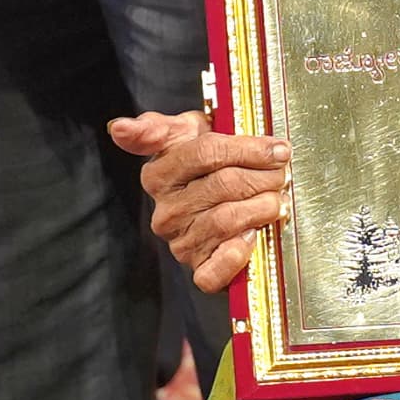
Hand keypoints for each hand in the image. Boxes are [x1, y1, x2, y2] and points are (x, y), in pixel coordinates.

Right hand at [108, 110, 288, 295]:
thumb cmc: (205, 163)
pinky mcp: (198, 271)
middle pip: (223, 185)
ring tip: (276, 199)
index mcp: (158, 175)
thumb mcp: (184, 134)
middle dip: (261, 177)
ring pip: (227, 220)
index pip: (206, 153)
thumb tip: (118, 128)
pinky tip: (253, 235)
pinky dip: (239, 253)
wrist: (216, 206)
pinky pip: (216, 270)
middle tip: (282, 173)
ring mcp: (180, 244)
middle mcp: (165, 212)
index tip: (277, 149)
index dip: (247, 149)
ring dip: (261, 208)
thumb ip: (155, 127)